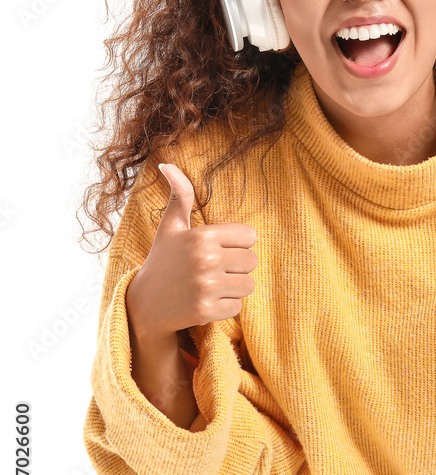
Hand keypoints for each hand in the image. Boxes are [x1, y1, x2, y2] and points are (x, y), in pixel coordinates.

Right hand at [125, 163, 257, 342]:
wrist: (144, 305)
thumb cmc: (163, 261)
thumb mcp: (170, 226)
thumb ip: (180, 195)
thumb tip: (166, 164)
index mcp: (202, 235)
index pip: (250, 236)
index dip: (238, 244)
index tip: (220, 249)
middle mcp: (206, 259)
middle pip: (252, 261)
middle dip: (237, 267)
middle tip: (214, 270)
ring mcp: (206, 286)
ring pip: (248, 285)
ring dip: (234, 287)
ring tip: (211, 285)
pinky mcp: (206, 310)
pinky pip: (237, 307)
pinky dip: (225, 307)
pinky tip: (206, 301)